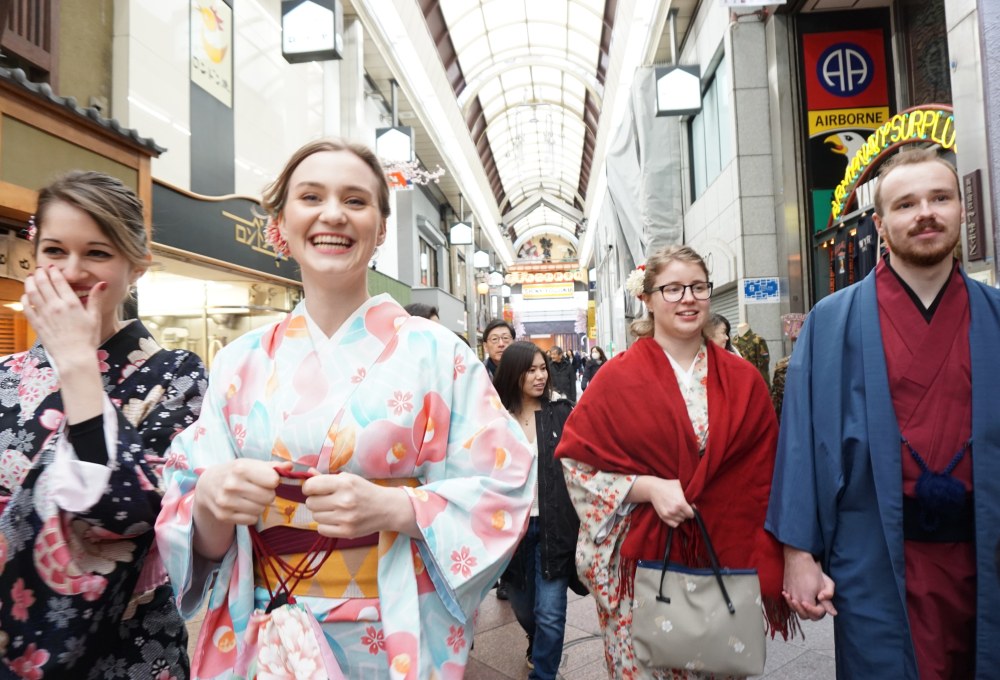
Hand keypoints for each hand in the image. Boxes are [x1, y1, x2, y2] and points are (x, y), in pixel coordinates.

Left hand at [21, 266, 110, 365]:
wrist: (75, 357)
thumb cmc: (87, 339)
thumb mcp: (95, 317)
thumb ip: (96, 299)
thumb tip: (102, 284)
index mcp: (71, 303)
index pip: (59, 281)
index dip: (54, 271)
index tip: (52, 267)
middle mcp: (56, 306)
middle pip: (43, 283)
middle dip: (40, 273)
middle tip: (40, 269)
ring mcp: (44, 315)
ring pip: (32, 292)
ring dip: (30, 282)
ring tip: (30, 277)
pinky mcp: (37, 324)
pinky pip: (26, 308)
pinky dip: (24, 299)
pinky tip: (26, 295)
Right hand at [194, 459, 290, 525]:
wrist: (207, 485)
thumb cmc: (235, 472)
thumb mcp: (250, 464)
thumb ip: (272, 466)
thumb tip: (290, 467)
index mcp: (241, 468)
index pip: (273, 480)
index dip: (273, 480)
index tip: (266, 479)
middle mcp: (232, 485)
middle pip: (269, 497)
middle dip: (268, 494)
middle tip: (258, 490)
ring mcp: (226, 502)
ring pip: (261, 510)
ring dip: (260, 505)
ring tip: (250, 498)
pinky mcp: (223, 516)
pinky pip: (251, 520)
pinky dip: (251, 515)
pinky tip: (243, 506)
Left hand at [303, 471, 417, 538]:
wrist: (387, 508)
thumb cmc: (365, 491)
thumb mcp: (349, 479)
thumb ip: (326, 477)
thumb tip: (307, 473)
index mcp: (344, 483)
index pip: (311, 486)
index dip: (309, 488)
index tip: (314, 490)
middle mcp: (344, 500)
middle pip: (310, 503)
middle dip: (315, 501)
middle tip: (326, 500)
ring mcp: (345, 518)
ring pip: (315, 517)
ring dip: (321, 513)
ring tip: (334, 510)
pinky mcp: (347, 532)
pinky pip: (321, 529)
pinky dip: (325, 525)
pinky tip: (335, 519)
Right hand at [628, 476, 693, 526]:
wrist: (654, 488)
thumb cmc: (669, 486)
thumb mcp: (681, 486)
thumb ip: (689, 495)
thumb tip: (695, 505)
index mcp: (681, 503)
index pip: (692, 514)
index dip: (692, 510)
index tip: (690, 507)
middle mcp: (675, 510)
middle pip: (686, 517)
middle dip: (686, 513)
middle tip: (683, 507)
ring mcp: (668, 515)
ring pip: (680, 521)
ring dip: (680, 517)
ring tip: (677, 509)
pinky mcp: (663, 517)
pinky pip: (674, 524)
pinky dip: (675, 521)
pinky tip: (674, 514)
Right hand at [782, 546, 837, 619]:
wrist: (797, 558)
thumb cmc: (811, 570)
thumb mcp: (825, 584)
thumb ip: (829, 600)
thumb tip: (833, 613)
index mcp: (807, 600)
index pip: (815, 615)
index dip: (820, 611)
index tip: (820, 603)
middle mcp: (796, 600)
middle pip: (804, 616)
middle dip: (810, 612)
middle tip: (813, 605)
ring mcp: (790, 595)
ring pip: (794, 609)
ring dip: (800, 608)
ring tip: (803, 602)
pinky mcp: (785, 589)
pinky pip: (788, 601)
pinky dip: (792, 601)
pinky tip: (795, 597)